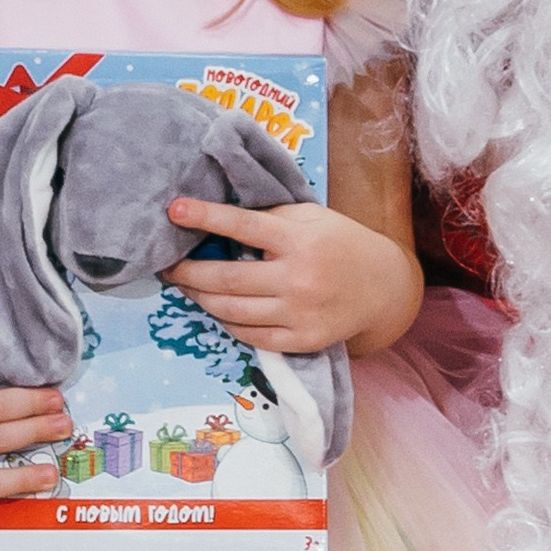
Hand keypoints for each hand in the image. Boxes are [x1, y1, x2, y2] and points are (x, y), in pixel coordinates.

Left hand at [164, 197, 423, 356]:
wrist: (383, 287)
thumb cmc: (340, 243)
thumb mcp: (311, 217)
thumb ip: (270, 217)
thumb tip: (219, 219)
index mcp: (299, 239)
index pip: (243, 225)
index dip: (205, 217)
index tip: (174, 210)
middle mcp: (298, 277)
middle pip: (226, 278)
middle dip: (187, 272)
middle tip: (167, 266)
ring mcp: (299, 313)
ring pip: (231, 311)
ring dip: (200, 299)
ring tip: (187, 287)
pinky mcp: (301, 340)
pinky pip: (249, 336)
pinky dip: (226, 322)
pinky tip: (217, 310)